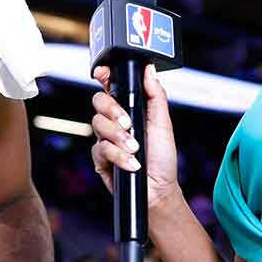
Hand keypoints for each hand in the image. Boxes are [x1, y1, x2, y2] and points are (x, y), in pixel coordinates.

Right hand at [90, 64, 180, 207]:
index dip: (104, 76)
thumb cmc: (162, 158)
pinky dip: (118, 155)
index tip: (103, 74)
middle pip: (98, 101)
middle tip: (129, 123)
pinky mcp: (100, 158)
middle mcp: (114, 122)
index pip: (111, 86)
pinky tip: (131, 163)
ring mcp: (105, 139)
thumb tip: (149, 71)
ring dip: (118, 137)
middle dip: (113, 111)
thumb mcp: (163, 124)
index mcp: (129, 109)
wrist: (158, 189)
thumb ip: (155, 95)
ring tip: (135, 148)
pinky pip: (100, 148)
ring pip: (97, 124)